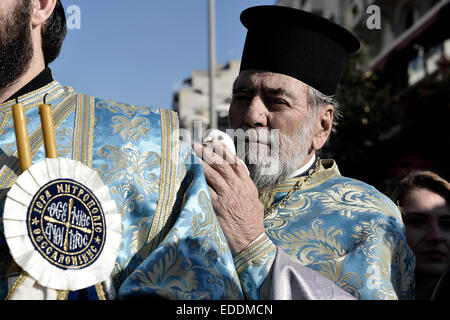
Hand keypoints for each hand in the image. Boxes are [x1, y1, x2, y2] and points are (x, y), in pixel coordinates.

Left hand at [193, 139, 264, 255]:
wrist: (250, 239)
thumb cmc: (252, 222)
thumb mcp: (254, 201)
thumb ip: (246, 188)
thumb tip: (240, 179)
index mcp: (246, 184)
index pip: (235, 162)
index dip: (224, 150)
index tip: (215, 142)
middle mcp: (237, 187)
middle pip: (221, 164)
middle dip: (208, 152)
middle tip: (197, 145)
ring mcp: (227, 196)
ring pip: (212, 174)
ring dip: (201, 162)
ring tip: (191, 154)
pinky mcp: (217, 206)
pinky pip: (206, 189)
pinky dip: (198, 180)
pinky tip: (191, 173)